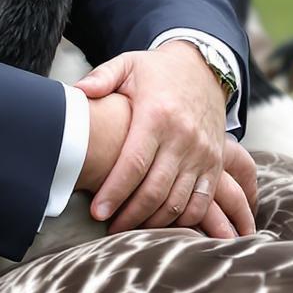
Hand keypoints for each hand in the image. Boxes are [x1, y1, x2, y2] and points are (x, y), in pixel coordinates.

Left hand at [76, 45, 252, 237]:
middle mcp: (183, 138)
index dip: (114, 192)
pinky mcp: (215, 162)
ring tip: (129, 227)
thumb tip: (77, 91)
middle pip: (155, 190)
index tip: (97, 212)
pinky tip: (161, 223)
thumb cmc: (158, 71)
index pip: (134, 164)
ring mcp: (202, 153)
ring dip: (152, 221)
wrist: (204, 67)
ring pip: (178, 201)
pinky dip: (183, 218)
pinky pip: (202, 201)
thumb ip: (101, 78)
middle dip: (129, 215)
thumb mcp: (128, 65)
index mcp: (157, 116)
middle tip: (109, 227)